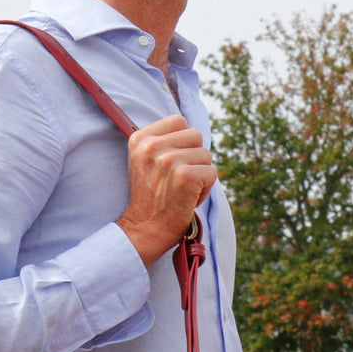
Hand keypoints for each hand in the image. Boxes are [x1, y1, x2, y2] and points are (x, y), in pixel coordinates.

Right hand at [116, 115, 216, 265]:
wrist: (143, 230)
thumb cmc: (149, 198)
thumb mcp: (144, 161)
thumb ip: (162, 142)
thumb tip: (192, 132)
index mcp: (140, 138)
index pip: (178, 121)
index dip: (183, 142)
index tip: (173, 163)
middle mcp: (152, 146)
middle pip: (195, 135)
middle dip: (194, 157)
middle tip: (178, 179)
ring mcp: (169, 160)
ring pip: (206, 155)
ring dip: (200, 174)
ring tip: (182, 190)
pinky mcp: (186, 176)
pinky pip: (212, 173)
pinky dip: (206, 190)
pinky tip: (189, 199)